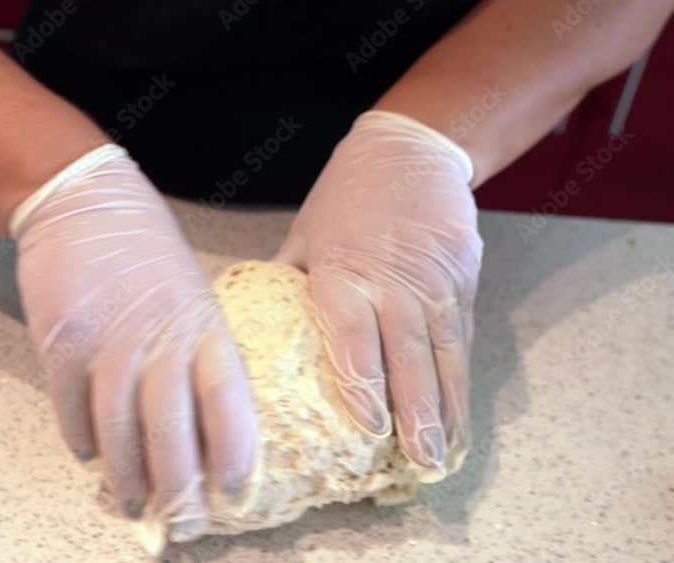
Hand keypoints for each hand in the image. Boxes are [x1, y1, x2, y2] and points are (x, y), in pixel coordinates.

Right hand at [11, 144, 256, 539]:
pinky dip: (81, 439)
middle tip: (182, 522)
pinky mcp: (62, 341)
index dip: (232, 450)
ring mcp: (107, 340)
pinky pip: (71, 408)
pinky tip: (89, 456)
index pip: (227, 398)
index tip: (234, 492)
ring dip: (127, 474)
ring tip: (135, 504)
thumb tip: (200, 426)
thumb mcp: (191, 291)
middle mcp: (158, 336)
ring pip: (118, 428)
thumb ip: (197, 352)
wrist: (85, 199)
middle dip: (178, 485)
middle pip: (170, 427)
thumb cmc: (146, 249)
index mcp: (202, 323)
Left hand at [274, 111, 482, 476]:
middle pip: (407, 354)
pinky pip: (462, 341)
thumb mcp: (305, 234)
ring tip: (443, 455)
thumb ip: (287, 285)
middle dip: (416, 412)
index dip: (363, 381)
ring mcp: (435, 282)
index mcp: (344, 271)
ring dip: (446, 409)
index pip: (354, 334)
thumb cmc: (345, 196)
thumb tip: (252, 333)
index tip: (369, 425)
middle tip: (418, 461)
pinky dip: (461, 382)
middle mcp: (394, 282)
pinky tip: (458, 417)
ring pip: (443, 355)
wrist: (411, 149)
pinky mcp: (463, 281)